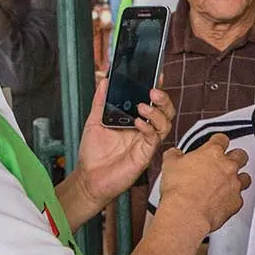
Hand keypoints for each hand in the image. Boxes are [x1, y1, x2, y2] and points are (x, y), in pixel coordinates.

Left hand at [73, 77, 172, 204]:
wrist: (88, 178)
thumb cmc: (93, 153)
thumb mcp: (94, 121)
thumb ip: (101, 101)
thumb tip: (105, 81)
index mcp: (134, 120)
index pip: (152, 102)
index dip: (158, 89)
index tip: (158, 75)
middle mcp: (144, 130)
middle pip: (165, 111)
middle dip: (164, 99)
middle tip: (153, 91)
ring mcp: (146, 142)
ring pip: (165, 124)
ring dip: (157, 112)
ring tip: (142, 106)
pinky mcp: (144, 155)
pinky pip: (154, 139)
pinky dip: (148, 128)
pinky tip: (137, 123)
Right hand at [154, 137, 248, 235]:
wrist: (187, 212)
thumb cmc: (179, 190)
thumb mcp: (170, 165)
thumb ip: (174, 155)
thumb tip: (174, 153)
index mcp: (212, 153)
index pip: (221, 139)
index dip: (218, 141)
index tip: (216, 144)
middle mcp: (227, 166)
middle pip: (240, 155)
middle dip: (235, 157)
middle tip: (227, 162)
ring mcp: (234, 184)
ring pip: (245, 177)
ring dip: (239, 178)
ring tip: (230, 182)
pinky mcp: (236, 202)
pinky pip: (239, 198)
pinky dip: (233, 199)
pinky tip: (224, 202)